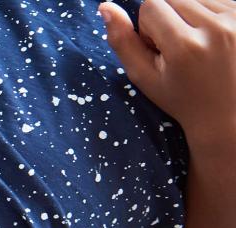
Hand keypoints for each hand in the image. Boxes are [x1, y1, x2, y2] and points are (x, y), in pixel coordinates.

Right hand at [101, 0, 235, 145]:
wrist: (229, 115)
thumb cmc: (181, 98)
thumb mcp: (144, 77)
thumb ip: (122, 42)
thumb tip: (105, 6)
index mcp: (185, 46)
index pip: (151, 6)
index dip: (148, 27)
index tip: (160, 50)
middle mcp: (216, 29)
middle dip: (168, 18)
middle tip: (177, 50)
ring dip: (188, 15)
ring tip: (197, 46)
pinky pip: (215, 0)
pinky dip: (208, 15)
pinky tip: (212, 40)